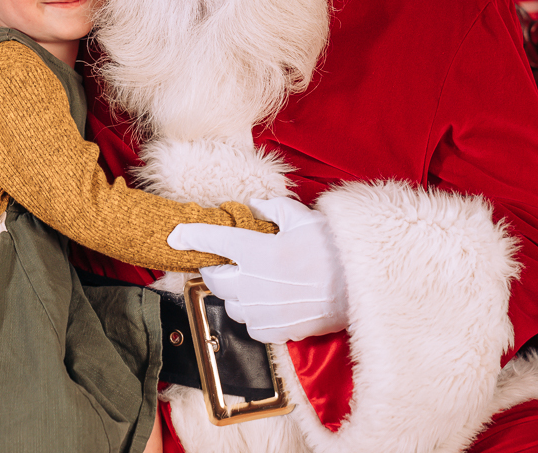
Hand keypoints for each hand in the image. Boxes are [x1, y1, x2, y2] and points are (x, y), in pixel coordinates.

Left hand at [167, 197, 347, 343]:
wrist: (361, 286)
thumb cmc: (333, 249)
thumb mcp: (303, 218)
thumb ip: (273, 209)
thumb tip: (254, 206)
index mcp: (257, 250)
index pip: (214, 241)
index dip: (191, 236)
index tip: (176, 235)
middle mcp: (253, 282)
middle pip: (215, 277)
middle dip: (215, 267)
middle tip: (227, 260)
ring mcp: (263, 309)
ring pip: (230, 304)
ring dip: (234, 292)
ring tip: (251, 282)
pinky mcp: (276, 330)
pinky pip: (250, 325)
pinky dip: (252, 314)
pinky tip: (266, 303)